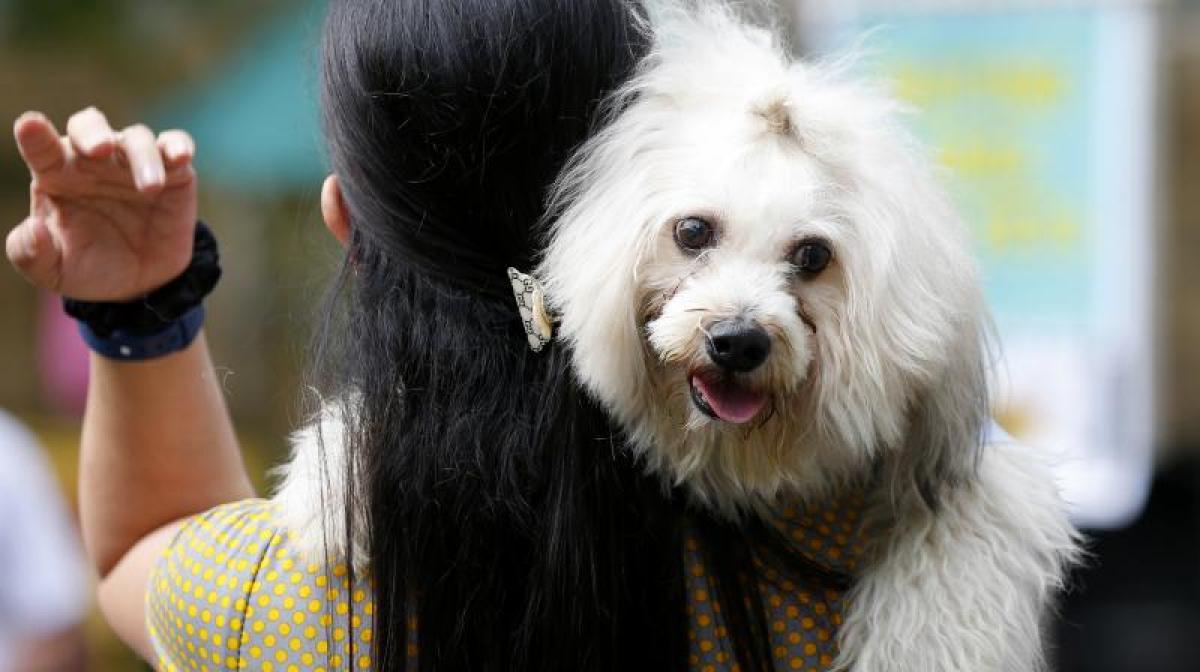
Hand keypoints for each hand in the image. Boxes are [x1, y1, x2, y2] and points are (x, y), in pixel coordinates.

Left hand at [6, 108, 197, 300]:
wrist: (139, 285)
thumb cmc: (88, 267)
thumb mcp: (51, 271)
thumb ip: (29, 252)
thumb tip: (33, 229)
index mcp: (57, 175)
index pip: (41, 148)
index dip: (35, 135)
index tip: (30, 127)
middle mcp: (95, 162)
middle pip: (89, 126)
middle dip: (93, 133)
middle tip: (99, 150)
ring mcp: (134, 164)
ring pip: (137, 138)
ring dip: (143, 157)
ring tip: (151, 189)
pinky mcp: (172, 173)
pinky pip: (175, 146)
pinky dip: (178, 146)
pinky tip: (180, 157)